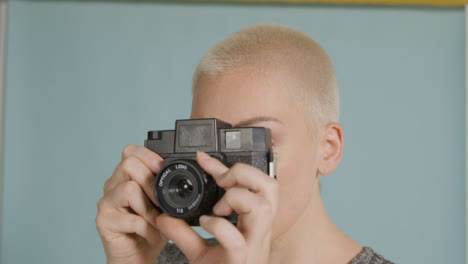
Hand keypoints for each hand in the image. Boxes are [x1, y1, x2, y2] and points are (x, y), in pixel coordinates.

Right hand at [95, 145, 166, 263]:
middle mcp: (113, 185)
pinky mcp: (103, 221)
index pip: (130, 151)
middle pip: (129, 164)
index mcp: (126, 176)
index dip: (148, 155)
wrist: (139, 256)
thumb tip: (183, 176)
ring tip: (158, 220)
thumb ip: (167, 189)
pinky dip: (146, 227)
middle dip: (152, 183)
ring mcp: (106, 202)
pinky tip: (151, 233)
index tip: (162, 168)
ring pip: (128, 188)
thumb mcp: (165, 205)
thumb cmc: (152, 228)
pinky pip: (129, 217)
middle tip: (162, 201)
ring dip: (150, 207)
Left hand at [156, 151, 278, 263]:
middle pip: (271, 187)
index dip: (228, 166)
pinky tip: (207, 224)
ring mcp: (254, 245)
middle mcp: (258, 231)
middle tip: (223, 182)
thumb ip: (183, 232)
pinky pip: (237, 239)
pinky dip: (219, 226)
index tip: (203, 159)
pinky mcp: (243, 261)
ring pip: (263, 206)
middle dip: (247, 174)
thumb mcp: (199, 252)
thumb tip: (163, 216)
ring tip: (218, 207)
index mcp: (252, 224)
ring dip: (237, 198)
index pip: (252, 184)